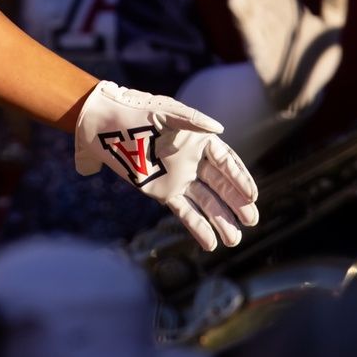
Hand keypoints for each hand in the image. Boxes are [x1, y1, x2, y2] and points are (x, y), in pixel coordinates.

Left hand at [75, 80, 259, 251]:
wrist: (104, 126)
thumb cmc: (135, 113)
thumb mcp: (164, 112)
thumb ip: (191, 120)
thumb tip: (220, 128)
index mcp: (198, 140)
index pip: (226, 162)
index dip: (240, 178)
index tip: (252, 196)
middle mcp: (193, 161)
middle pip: (221, 185)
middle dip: (237, 203)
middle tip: (252, 220)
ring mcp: (178, 178)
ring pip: (206, 202)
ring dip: (221, 220)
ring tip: (235, 239)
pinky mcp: (162, 192)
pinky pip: (184, 211)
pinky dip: (197, 227)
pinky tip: (210, 244)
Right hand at [227, 0, 349, 117]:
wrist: (304, 89)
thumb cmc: (317, 56)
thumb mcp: (332, 29)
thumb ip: (335, 5)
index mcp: (289, 9)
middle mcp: (272, 16)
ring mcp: (263, 31)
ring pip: (251, 7)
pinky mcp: (258, 49)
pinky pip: (248, 30)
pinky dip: (242, 16)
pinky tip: (237, 2)